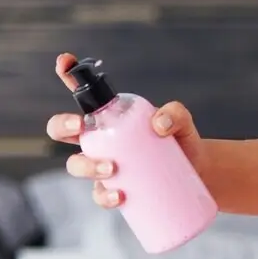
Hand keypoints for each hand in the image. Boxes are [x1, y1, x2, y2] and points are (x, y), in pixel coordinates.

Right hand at [46, 52, 207, 209]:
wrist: (195, 173)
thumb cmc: (181, 140)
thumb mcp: (181, 122)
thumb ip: (174, 114)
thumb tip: (159, 124)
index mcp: (108, 116)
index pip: (83, 94)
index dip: (68, 75)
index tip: (64, 62)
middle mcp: (98, 140)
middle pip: (62, 130)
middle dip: (61, 125)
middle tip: (79, 126)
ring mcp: (102, 166)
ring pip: (76, 164)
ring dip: (86, 166)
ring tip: (111, 168)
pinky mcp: (113, 190)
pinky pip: (99, 194)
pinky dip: (105, 197)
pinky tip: (119, 197)